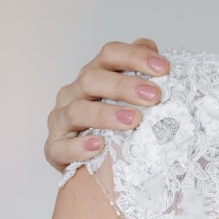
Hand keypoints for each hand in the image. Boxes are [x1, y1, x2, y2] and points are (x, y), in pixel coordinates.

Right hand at [45, 38, 165, 169]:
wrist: (96, 164)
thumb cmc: (119, 126)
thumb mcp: (134, 98)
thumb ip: (146, 77)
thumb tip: (164, 63)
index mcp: (96, 74)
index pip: (111, 54)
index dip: (136, 57)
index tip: (164, 69)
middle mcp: (75, 92)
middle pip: (92, 78)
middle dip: (124, 86)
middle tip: (154, 96)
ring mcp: (62, 119)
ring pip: (77, 111)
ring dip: (106, 114)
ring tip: (133, 121)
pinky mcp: (55, 147)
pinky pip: (61, 147)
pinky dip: (79, 147)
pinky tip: (99, 146)